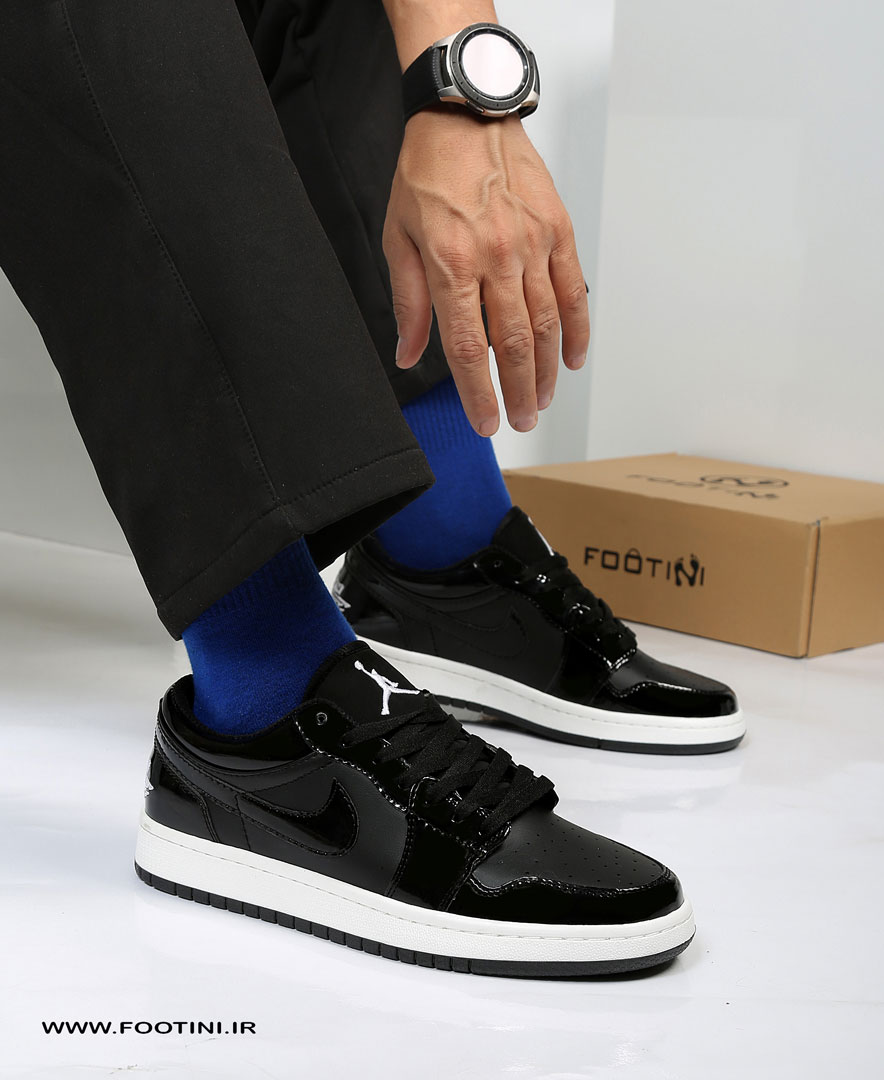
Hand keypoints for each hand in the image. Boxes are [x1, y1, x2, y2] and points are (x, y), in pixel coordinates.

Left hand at [383, 109, 589, 434]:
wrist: (465, 114)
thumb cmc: (426, 174)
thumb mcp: (398, 238)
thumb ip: (408, 303)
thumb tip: (409, 355)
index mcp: (452, 263)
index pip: (467, 347)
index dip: (479, 393)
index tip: (486, 423)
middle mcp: (497, 257)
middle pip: (513, 344)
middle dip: (517, 392)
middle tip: (522, 421)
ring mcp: (533, 244)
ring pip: (546, 324)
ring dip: (545, 371)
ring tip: (542, 400)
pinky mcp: (557, 230)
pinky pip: (572, 290)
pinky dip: (576, 329)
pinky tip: (571, 358)